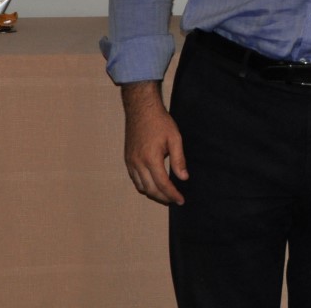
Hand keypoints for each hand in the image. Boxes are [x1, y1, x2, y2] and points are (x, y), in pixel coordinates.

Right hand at [121, 80, 187, 205]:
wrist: (141, 109)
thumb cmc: (160, 122)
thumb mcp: (175, 138)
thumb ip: (179, 160)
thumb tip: (184, 178)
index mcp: (151, 158)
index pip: (162, 184)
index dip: (172, 194)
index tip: (181, 200)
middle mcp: (138, 163)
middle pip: (150, 189)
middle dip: (163, 197)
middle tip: (175, 199)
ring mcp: (130, 162)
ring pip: (141, 187)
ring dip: (153, 193)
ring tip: (166, 193)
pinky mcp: (127, 159)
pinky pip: (134, 179)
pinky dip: (144, 185)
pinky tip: (153, 183)